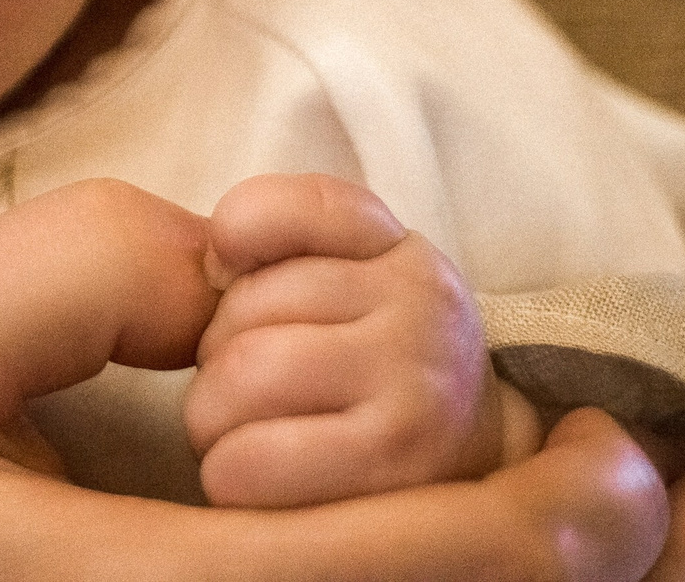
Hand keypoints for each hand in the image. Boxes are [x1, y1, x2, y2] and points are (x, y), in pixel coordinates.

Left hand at [187, 172, 536, 507]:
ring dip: (210, 417)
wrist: (474, 466)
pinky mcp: (394, 469)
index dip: (234, 233)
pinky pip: (253, 460)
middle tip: (241, 389)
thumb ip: (278, 242)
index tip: (230, 276)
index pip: (286, 206)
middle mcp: (422, 309)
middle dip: (213, 355)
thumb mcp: (347, 283)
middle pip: (244, 306)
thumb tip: (214, 261)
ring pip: (244, 377)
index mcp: (398, 250)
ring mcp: (417, 388)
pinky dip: (228, 473)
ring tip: (239, 433)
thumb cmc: (370, 366)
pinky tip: (253, 478)